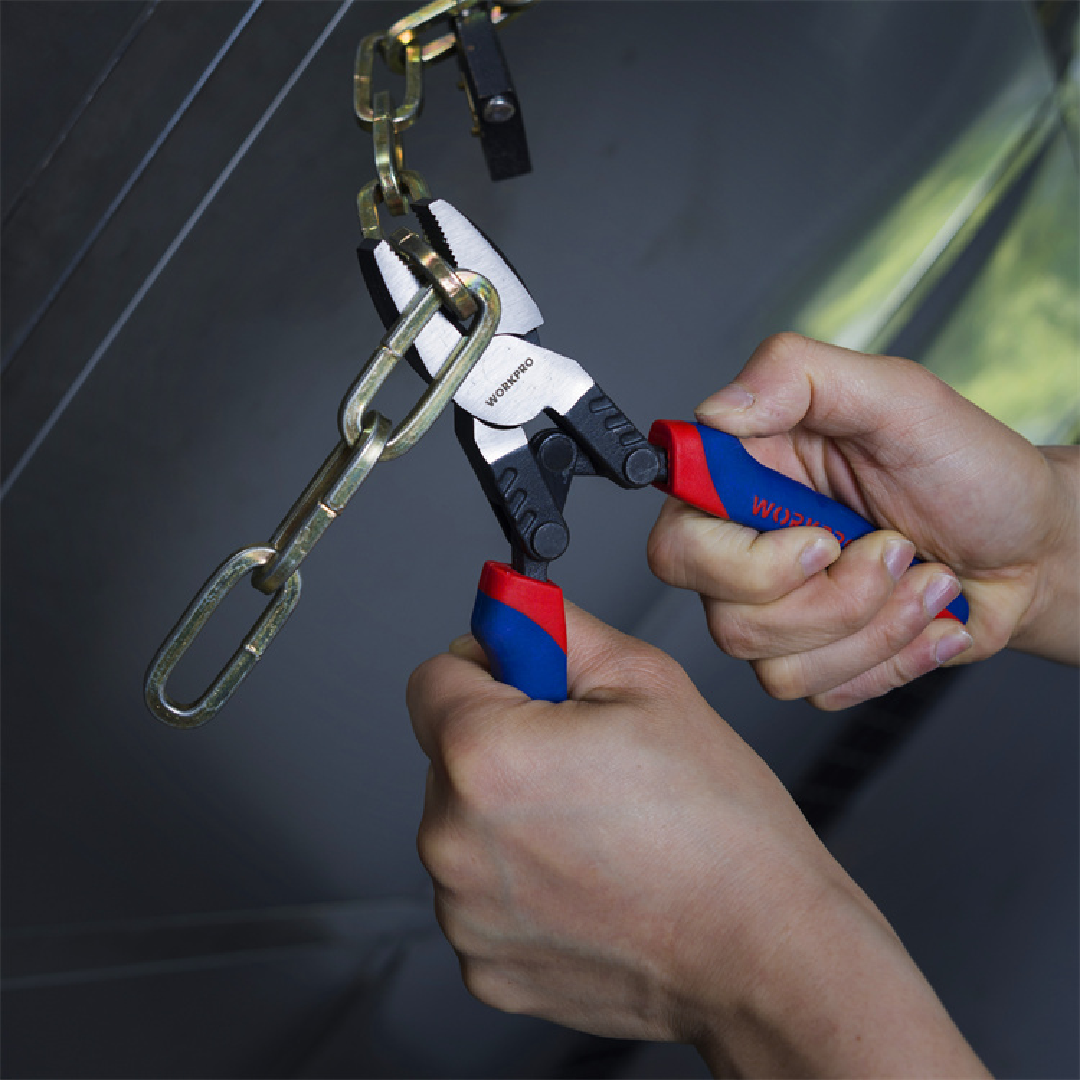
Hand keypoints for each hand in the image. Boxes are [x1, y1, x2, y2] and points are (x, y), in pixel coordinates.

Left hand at [407, 604, 987, 1076]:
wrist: (762, 950)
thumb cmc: (720, 827)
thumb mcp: (647, 682)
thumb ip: (560, 630)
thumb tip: (516, 606)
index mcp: (483, 755)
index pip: (435, 677)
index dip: (490, 669)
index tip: (532, 684)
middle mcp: (452, 838)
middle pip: (448, 754)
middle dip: (505, 744)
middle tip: (586, 763)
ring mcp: (465, 911)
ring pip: (465, 826)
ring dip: (511, 817)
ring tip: (598, 832)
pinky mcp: (484, 964)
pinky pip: (483, 893)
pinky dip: (524, 883)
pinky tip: (590, 884)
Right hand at [648, 333, 1077, 708]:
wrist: (1032, 543)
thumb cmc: (966, 467)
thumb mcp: (895, 396)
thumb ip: (796, 374)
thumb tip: (717, 409)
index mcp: (746, 483)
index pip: (676, 541)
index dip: (735, 560)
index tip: (817, 538)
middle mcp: (747, 551)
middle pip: (726, 616)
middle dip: (832, 598)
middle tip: (893, 548)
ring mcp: (778, 612)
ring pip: (774, 663)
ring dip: (874, 624)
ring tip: (921, 574)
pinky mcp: (813, 659)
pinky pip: (818, 688)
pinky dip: (890, 655)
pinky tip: (923, 614)